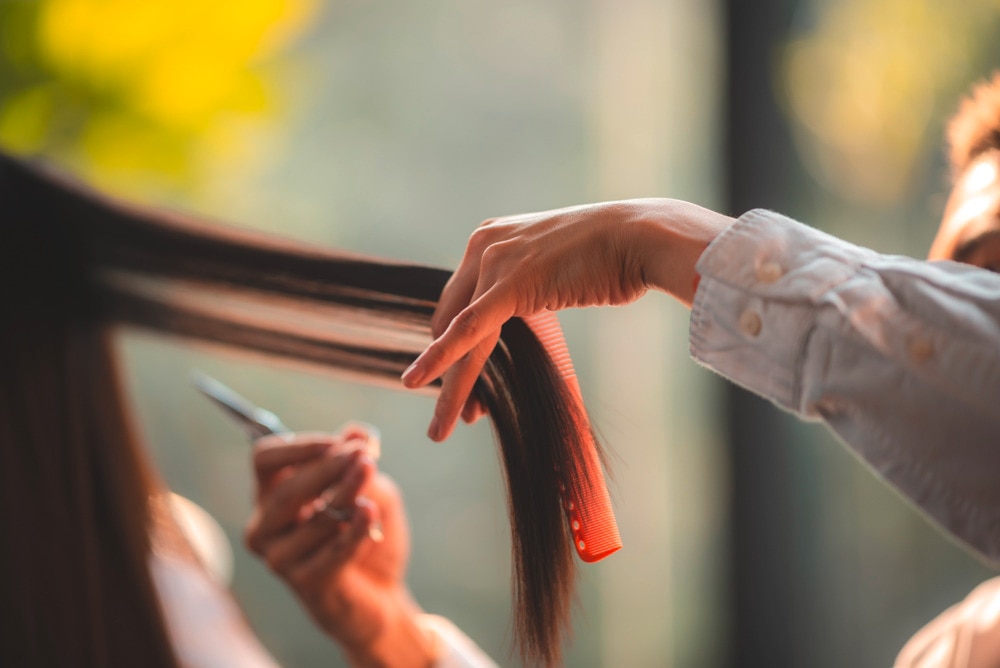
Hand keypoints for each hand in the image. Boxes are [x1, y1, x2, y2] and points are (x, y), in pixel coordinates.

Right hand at [244, 427, 437, 667]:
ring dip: (347, 495)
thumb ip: (360, 462)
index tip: (339, 442)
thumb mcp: (370, 488)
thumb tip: (357, 432)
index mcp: (272, 494)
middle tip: (363, 456)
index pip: (265, 460)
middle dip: (329, 468)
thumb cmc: (365, 532)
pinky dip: (353, 531)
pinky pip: (331, 552)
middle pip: (288, 489)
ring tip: (370, 478)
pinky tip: (369, 513)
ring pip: (314, 519)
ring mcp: (279, 557)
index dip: (299, 447)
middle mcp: (265, 525)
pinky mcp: (304, 584)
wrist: (380, 593)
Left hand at [400, 198, 732, 440]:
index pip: (460, 303)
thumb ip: (528, 284)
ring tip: (440, 430)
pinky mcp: (509, 282)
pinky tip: (418, 382)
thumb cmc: (612, 256)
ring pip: (458, 335)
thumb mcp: (555, 268)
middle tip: (451, 417)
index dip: (454, 349)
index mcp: (491, 239)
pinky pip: (468, 330)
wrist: (639, 238)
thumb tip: (528, 305)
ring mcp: (494, 261)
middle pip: (451, 321)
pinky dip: (442, 358)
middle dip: (448, 372)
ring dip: (448, 385)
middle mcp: (483, 246)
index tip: (464, 390)